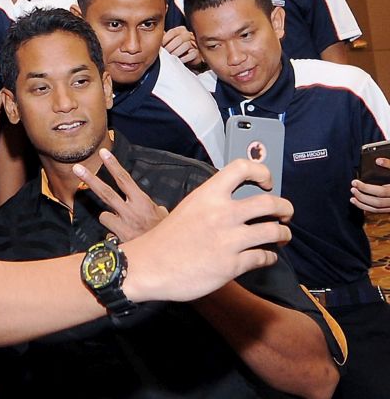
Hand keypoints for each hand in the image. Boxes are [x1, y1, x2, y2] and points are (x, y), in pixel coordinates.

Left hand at [72, 148, 167, 239]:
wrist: (166, 254)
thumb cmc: (164, 233)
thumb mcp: (163, 215)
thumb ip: (153, 208)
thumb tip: (154, 207)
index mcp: (142, 202)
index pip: (125, 179)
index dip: (113, 165)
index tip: (103, 153)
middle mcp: (131, 211)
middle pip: (106, 192)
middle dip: (90, 179)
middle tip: (76, 168)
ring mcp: (123, 225)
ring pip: (103, 215)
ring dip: (109, 220)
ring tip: (123, 227)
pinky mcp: (118, 239)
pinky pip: (108, 234)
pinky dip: (113, 236)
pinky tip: (124, 241)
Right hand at [124, 159, 292, 301]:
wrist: (148, 266)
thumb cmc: (166, 238)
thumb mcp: (188, 208)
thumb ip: (212, 203)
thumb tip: (237, 204)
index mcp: (208, 195)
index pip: (243, 168)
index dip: (262, 172)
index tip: (266, 184)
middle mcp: (222, 214)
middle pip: (270, 203)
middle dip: (285, 209)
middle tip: (285, 214)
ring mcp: (229, 240)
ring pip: (274, 231)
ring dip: (283, 234)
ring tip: (281, 236)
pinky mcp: (232, 266)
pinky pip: (264, 257)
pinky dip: (270, 257)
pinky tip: (265, 257)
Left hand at [162, 26, 200, 65]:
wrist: (183, 58)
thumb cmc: (173, 49)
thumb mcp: (167, 42)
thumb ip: (162, 38)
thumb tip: (154, 39)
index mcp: (180, 30)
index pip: (172, 32)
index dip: (165, 40)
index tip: (160, 46)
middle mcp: (188, 35)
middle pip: (179, 39)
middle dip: (170, 47)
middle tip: (165, 53)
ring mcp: (193, 43)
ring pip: (186, 45)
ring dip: (177, 52)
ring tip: (171, 56)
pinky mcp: (197, 52)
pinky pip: (192, 54)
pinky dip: (184, 58)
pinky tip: (179, 60)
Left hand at [351, 157, 389, 212]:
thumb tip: (377, 160)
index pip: (380, 191)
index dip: (366, 188)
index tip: (354, 182)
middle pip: (377, 202)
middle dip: (362, 196)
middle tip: (352, 189)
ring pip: (378, 209)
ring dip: (363, 205)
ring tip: (352, 198)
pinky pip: (380, 211)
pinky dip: (369, 209)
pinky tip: (361, 204)